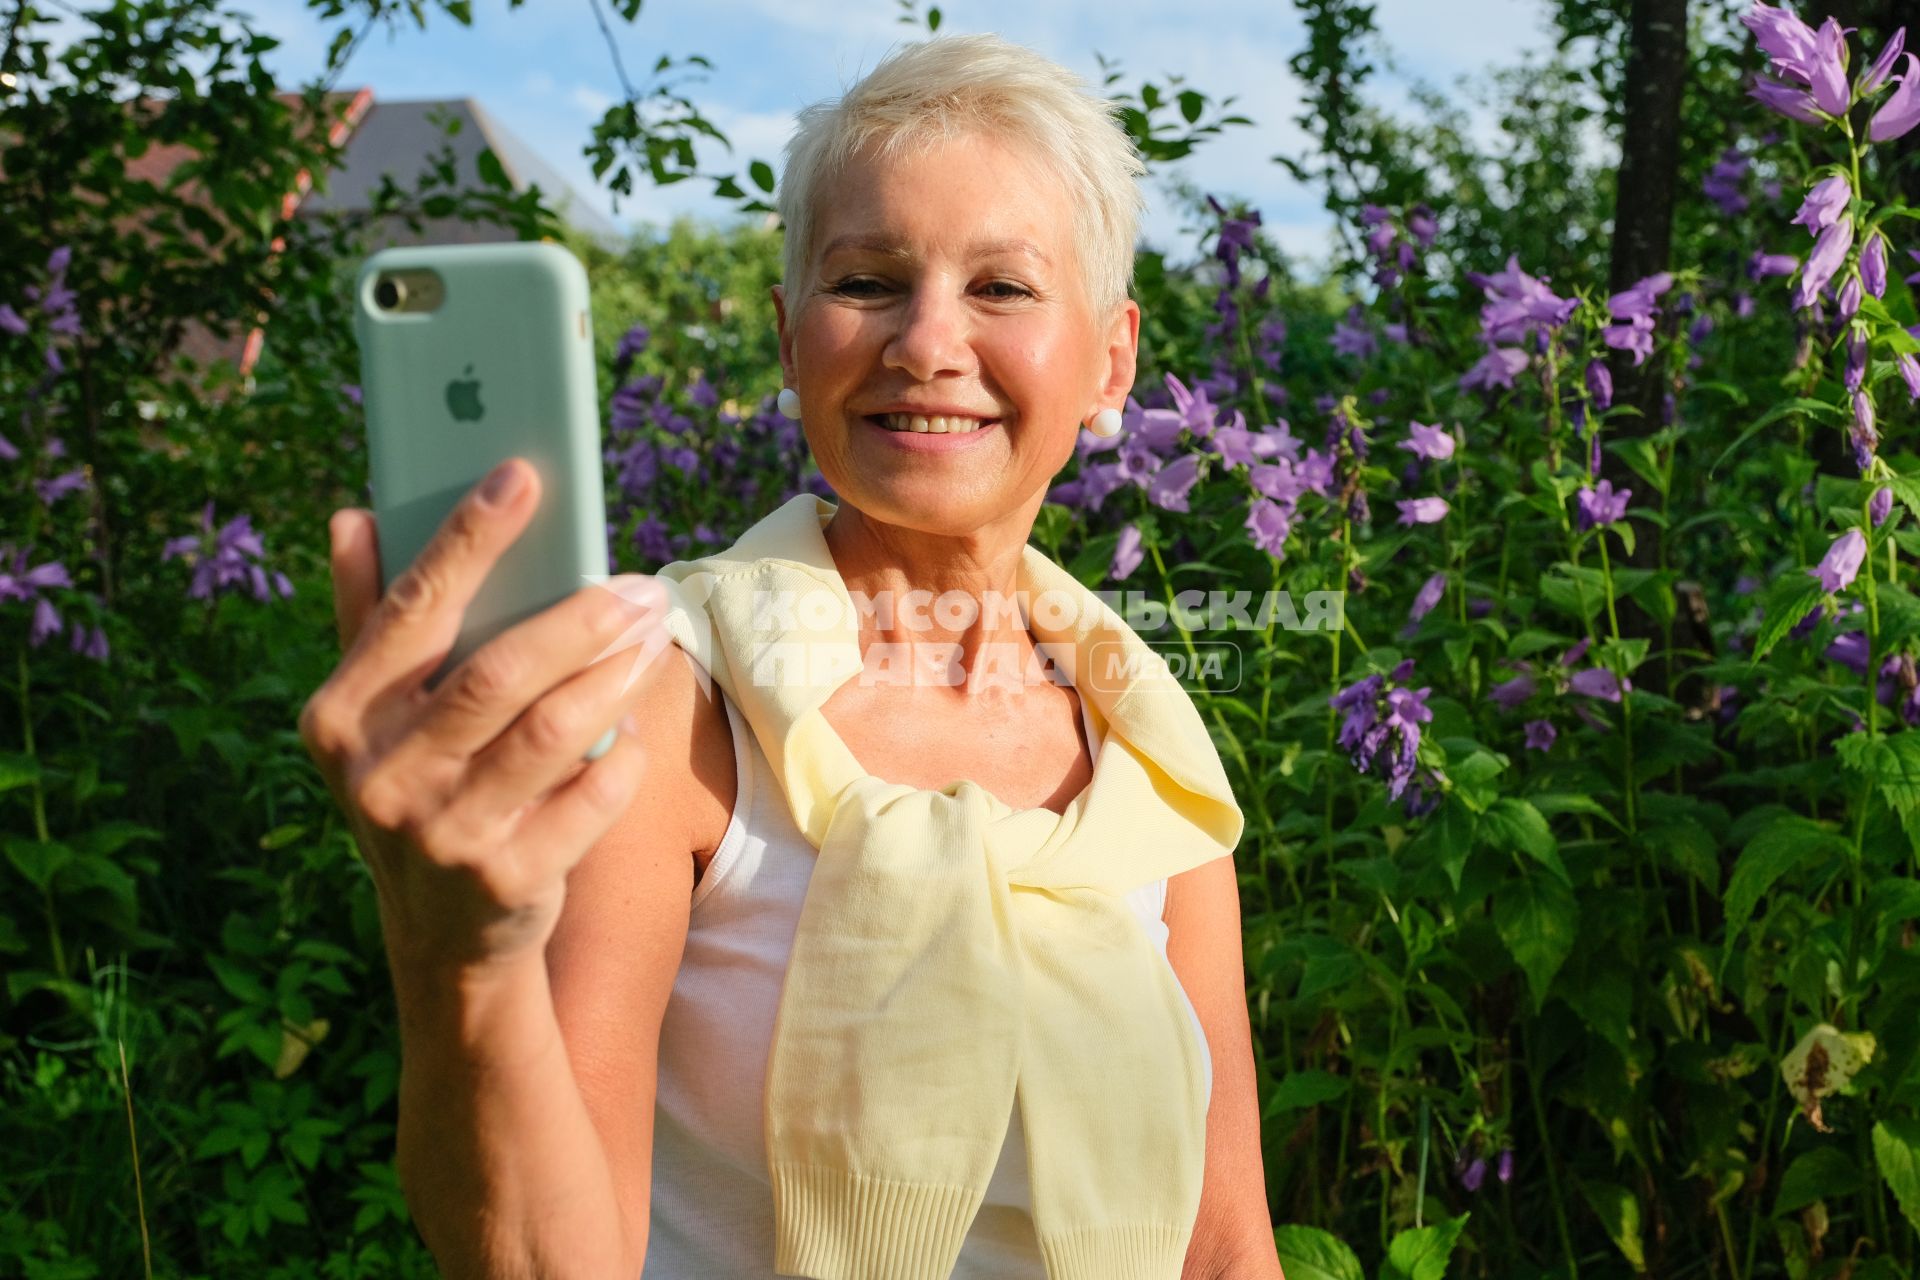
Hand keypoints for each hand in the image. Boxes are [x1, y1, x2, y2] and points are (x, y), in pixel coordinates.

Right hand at [298, 457, 677, 972]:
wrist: (445, 938)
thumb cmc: (422, 789)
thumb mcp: (379, 718)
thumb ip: (369, 617)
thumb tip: (352, 515)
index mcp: (341, 716)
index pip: (412, 608)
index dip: (469, 537)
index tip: (522, 474)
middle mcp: (381, 776)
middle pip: (498, 672)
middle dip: (580, 619)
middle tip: (642, 585)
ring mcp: (442, 834)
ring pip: (554, 731)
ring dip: (616, 675)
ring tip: (654, 633)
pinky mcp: (508, 879)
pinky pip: (592, 796)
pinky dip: (623, 756)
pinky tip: (634, 729)